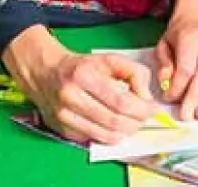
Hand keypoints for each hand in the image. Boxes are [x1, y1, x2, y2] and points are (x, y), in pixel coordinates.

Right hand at [3, 26, 154, 143]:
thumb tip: (146, 97)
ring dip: (126, 132)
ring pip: (106, 135)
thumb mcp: (109, 59)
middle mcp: (71, 97)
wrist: (45, 73)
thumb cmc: (81, 66)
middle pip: (114, 121)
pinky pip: (94, 139)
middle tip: (145, 117)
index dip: (141, 109)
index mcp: (83, 75)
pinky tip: (114, 124)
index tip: (152, 108)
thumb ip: (134, 72)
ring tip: (132, 122)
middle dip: (136, 122)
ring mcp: (65, 117)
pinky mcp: (63, 130)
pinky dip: (110, 135)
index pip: (120, 101)